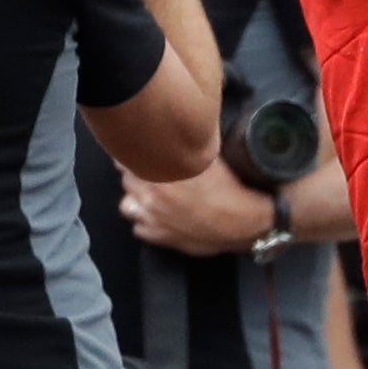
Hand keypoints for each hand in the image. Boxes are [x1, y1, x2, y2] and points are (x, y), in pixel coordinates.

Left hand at [118, 159, 272, 255]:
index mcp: (160, 172)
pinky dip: (145, 221)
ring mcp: (153, 219)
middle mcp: (151, 196)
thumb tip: (178, 131)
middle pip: (126, 181)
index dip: (132, 152)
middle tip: (147, 170)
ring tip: (148, 195)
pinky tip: (158, 216)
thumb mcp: (208, 156)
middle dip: (134, 174)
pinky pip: (139, 228)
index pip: (127, 159)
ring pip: (127, 206)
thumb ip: (185, 146)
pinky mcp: (160, 237)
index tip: (138, 149)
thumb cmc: (228, 187)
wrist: (241, 221)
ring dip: (135, 199)